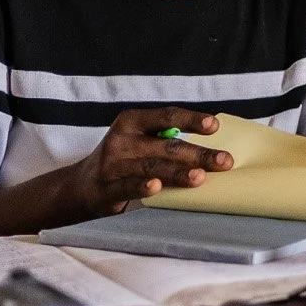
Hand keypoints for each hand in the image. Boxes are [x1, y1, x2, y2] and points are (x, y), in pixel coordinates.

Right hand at [68, 107, 234, 218]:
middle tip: (224, 161)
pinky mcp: (106, 189)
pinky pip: (127, 187)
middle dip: (197, 154)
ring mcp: (112, 165)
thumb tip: (213, 146)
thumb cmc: (123, 161)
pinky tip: (156, 187)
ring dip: (177, 172)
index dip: (191, 120)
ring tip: (200, 177)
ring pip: (151, 167)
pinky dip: (142, 187)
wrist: (82, 186)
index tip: (215, 125)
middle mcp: (121, 140)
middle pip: (166, 145)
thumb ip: (166, 139)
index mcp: (131, 122)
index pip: (166, 116)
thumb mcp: (139, 141)